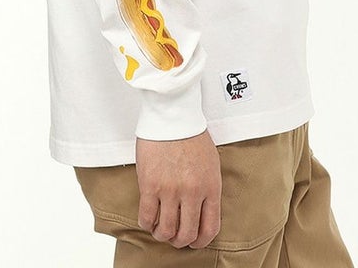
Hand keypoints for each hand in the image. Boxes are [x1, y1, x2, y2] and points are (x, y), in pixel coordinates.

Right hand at [135, 128, 221, 248]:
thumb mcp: (211, 163)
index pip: (210, 228)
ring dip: (162, 234)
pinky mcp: (150, 184)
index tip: (194, 241)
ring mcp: (171, 190)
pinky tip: (148, 219)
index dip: (200, 241)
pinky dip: (147, 224)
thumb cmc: (191, 135)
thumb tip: (203, 210)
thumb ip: (208, 188)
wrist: (173, 115)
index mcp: (211, 187)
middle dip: (180, 241)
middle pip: (187, 234)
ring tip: (160, 229)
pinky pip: (147, 217)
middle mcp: (192, 192)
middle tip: (174, 236)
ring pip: (166, 230)